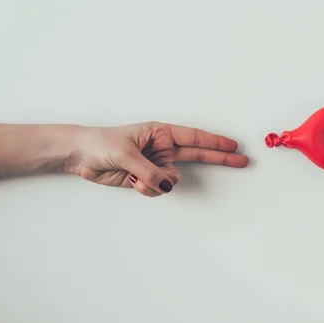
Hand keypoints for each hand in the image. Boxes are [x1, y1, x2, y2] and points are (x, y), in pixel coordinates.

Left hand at [71, 122, 248, 196]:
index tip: (234, 146)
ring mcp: (155, 164)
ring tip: (135, 176)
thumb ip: (150, 171)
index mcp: (160, 133)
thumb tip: (168, 185)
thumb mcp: (127, 154)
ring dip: (157, 182)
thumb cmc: (101, 143)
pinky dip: (147, 189)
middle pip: (198, 155)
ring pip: (172, 180)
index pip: (194, 137)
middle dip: (220, 158)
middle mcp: (162, 148)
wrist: (81, 156)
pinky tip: (132, 181)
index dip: (216, 142)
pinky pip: (159, 189)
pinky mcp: (146, 179)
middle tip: (242, 161)